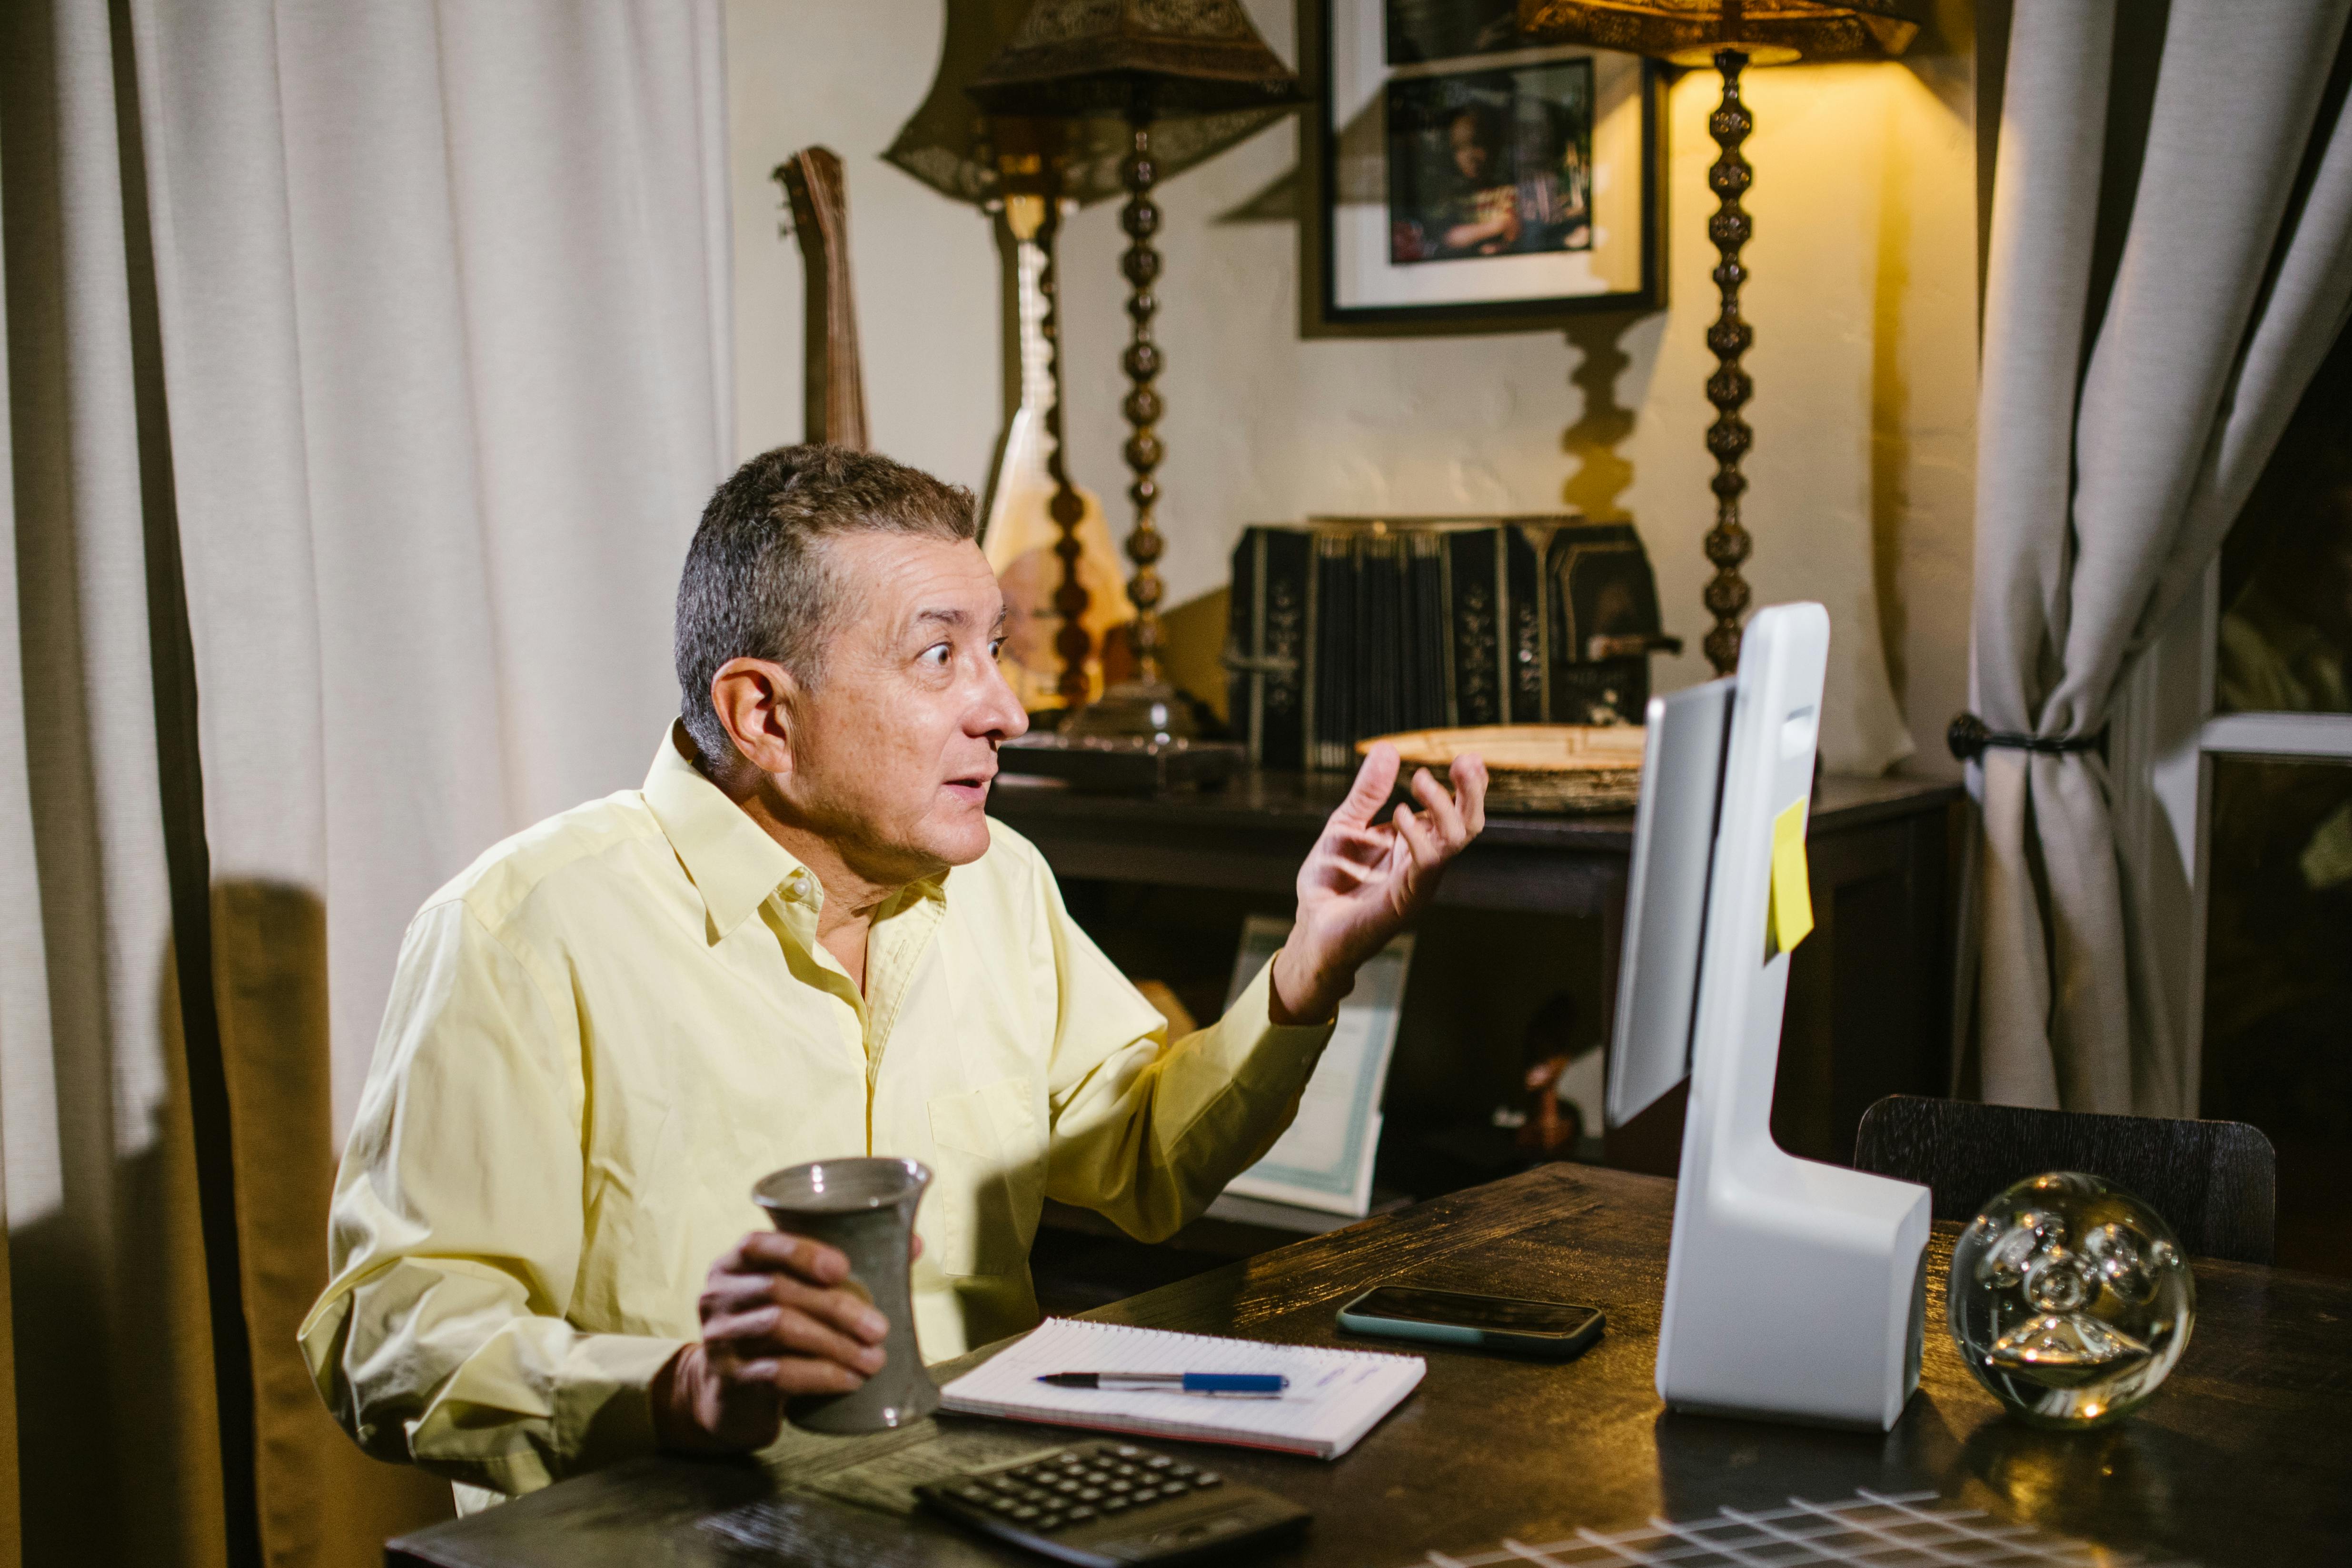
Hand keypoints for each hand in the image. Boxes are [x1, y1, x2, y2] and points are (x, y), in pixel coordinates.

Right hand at [651, 1230, 917, 1453]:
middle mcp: (718, 1296)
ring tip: (874, 1358)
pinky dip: (821, 1375)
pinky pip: (778, 1373)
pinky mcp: (729, 1380)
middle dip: (837, 1307)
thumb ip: (843, 1269)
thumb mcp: (795, 1297)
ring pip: (780, 1329)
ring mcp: (719, 1339)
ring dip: (836, 1344)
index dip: (802, 1252)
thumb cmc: (774, 1335)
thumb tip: (912, 1243)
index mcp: (733, 1265)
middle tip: (880, 1329)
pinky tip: (851, 1380)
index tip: (843, 1268)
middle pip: (778, 1289)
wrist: (729, 1400)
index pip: (759, 1245)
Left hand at [1271, 743, 1486, 1023]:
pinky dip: (1418, 835)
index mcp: (1417, 843)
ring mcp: (1419, 882)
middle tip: (1465, 760)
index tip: (1468, 757)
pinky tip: (1399, 814)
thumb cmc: (1333, 879)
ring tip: (1420, 778)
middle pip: (1468, 824)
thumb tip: (1388, 747)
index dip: (1469, 785)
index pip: (1457, 811)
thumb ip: (1368, 791)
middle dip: (1472, 791)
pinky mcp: (1404, 900)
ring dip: (1445, 805)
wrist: (1311, 927)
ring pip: (1455, 841)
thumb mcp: (1346, 824)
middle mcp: (1425, 862)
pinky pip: (1426, 864)